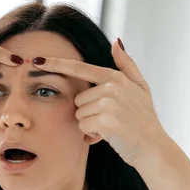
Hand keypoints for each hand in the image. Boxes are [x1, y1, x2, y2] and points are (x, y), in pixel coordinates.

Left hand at [33, 40, 169, 166]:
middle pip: (78, 99)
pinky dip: (92, 134)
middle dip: (89, 112)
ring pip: (80, 114)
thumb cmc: (145, 118)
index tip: (37, 60)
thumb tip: (116, 42)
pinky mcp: (105, 121)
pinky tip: (107, 136)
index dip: (56, 64)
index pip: (79, 68)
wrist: (153, 146)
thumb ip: (126, 64)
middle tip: (109, 119)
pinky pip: (83, 126)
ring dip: (91, 124)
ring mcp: (109, 104)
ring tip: (110, 128)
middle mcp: (112, 87)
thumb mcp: (140, 87)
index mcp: (115, 78)